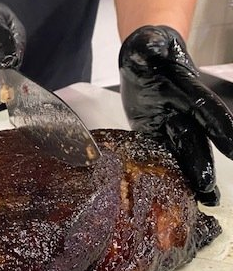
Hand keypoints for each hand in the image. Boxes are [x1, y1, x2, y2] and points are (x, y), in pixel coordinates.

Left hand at [119, 25, 232, 205]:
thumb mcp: (149, 46)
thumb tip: (152, 47)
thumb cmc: (151, 52)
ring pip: (183, 152)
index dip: (220, 126)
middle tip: (209, 188)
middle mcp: (181, 111)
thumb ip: (151, 48)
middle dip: (203, 163)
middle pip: (195, 139)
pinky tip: (175, 190)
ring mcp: (167, 123)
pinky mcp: (150, 131)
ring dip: (192, 174)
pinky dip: (167, 170)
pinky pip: (159, 152)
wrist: (144, 60)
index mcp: (186, 89)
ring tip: (205, 199)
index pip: (204, 108)